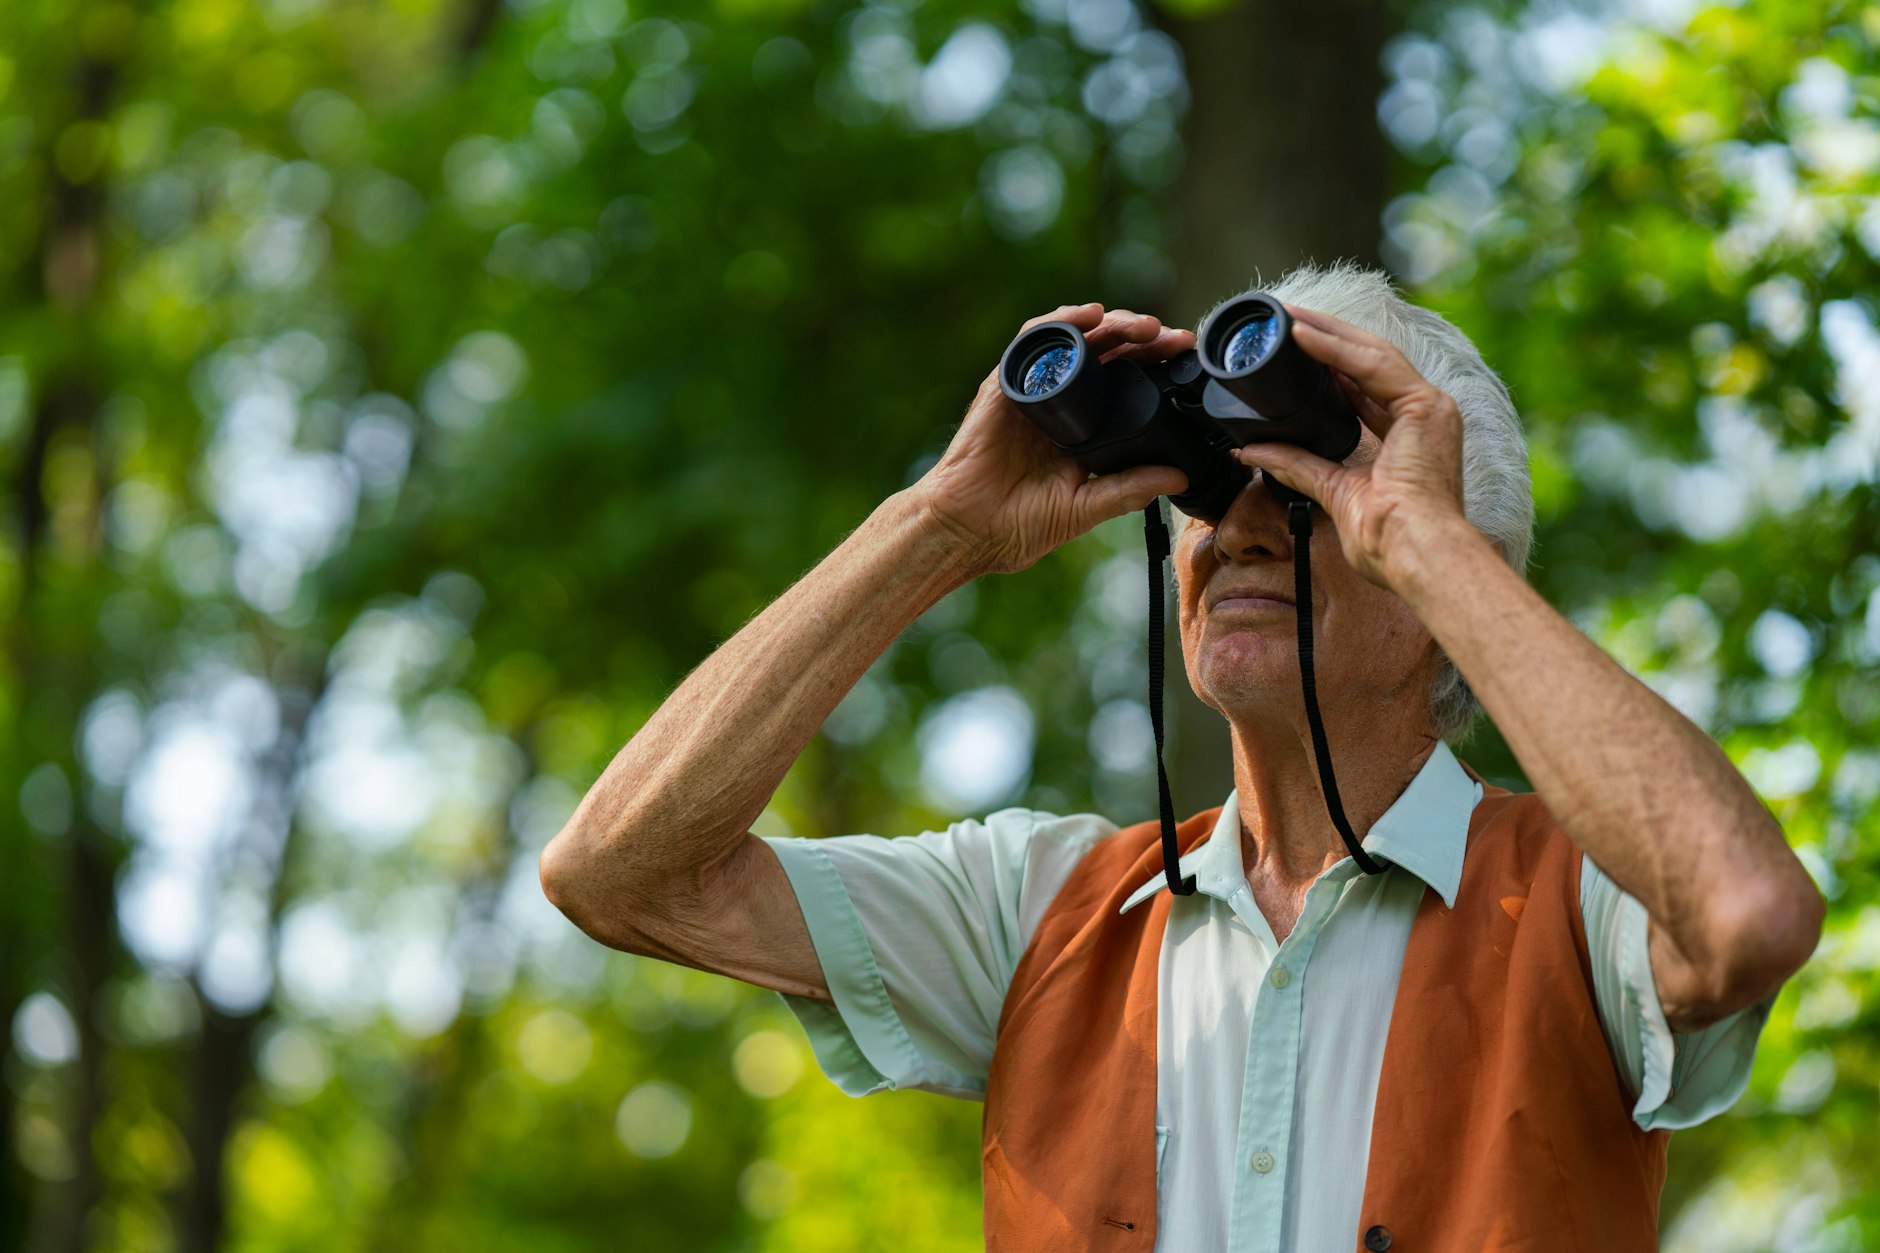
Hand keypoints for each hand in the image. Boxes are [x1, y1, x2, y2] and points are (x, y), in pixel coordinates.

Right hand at [913, 304, 1193, 574]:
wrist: (968, 530)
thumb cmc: (1017, 524)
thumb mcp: (1086, 507)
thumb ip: (1129, 489)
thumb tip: (1179, 476)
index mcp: (1082, 427)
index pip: (1124, 381)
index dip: (1154, 365)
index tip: (1184, 359)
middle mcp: (1061, 401)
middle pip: (1107, 351)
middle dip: (1142, 337)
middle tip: (1172, 337)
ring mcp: (1033, 389)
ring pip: (1076, 338)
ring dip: (1111, 323)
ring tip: (1142, 326)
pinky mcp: (1005, 384)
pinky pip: (1034, 341)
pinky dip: (1062, 323)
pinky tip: (1088, 316)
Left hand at [1233, 304, 1471, 589]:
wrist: (1414, 553)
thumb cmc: (1387, 540)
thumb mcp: (1332, 491)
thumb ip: (1296, 465)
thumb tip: (1252, 452)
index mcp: (1409, 436)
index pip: (1365, 386)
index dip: (1330, 365)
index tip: (1295, 350)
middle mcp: (1423, 415)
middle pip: (1369, 361)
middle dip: (1326, 338)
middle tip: (1284, 320)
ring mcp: (1429, 408)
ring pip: (1371, 353)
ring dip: (1326, 332)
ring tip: (1286, 317)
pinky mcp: (1425, 406)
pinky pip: (1373, 364)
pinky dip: (1336, 348)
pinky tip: (1302, 334)